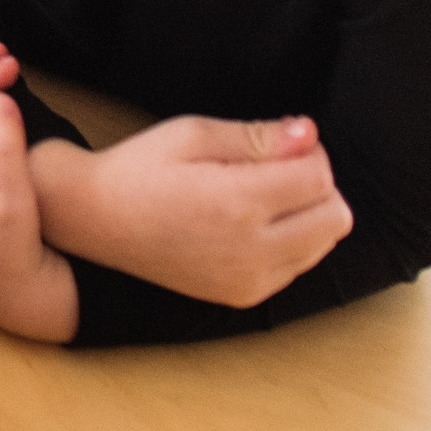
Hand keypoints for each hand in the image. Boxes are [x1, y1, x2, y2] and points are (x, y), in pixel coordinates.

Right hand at [31, 114, 352, 309]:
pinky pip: (298, 268)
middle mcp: (251, 249)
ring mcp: (249, 280)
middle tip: (273, 168)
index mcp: (238, 202)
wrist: (94, 221)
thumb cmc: (140, 168)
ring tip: (261, 196)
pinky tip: (252, 225)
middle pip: (336, 217)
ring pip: (324, 246)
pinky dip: (291, 243)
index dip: (308, 151)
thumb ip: (257, 136)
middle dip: (317, 185)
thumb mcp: (193, 133)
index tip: (278, 142)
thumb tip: (309, 134)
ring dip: (308, 215)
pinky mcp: (243, 297)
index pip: (320, 177)